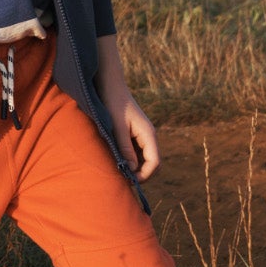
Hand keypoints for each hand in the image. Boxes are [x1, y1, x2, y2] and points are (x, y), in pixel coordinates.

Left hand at [94, 34, 161, 180]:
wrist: (110, 86)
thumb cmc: (113, 104)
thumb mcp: (117, 127)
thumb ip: (125, 148)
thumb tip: (132, 169)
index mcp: (148, 134)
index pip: (155, 162)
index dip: (145, 175)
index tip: (129, 180)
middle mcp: (149, 136)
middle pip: (152, 163)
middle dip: (141, 174)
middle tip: (123, 179)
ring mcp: (142, 135)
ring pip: (144, 159)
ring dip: (135, 167)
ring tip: (119, 171)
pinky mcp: (135, 134)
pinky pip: (137, 152)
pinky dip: (130, 159)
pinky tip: (117, 160)